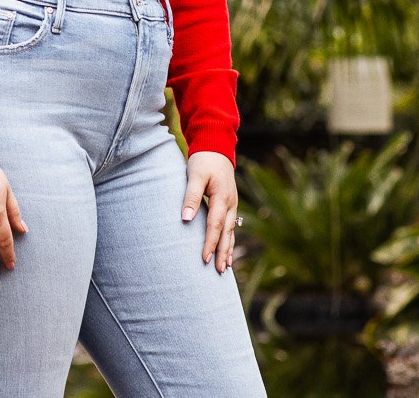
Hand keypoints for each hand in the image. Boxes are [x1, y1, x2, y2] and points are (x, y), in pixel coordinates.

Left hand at [181, 151, 240, 272]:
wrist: (216, 146)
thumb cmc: (203, 160)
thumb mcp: (194, 175)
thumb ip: (191, 197)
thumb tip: (185, 219)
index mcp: (222, 198)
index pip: (215, 226)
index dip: (210, 243)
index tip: (204, 259)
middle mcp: (231, 203)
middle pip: (227, 232)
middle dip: (223, 252)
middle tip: (219, 272)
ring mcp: (233, 204)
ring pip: (231, 231)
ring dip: (228, 249)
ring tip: (225, 268)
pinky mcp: (230, 203)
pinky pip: (231, 226)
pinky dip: (228, 239)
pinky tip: (227, 251)